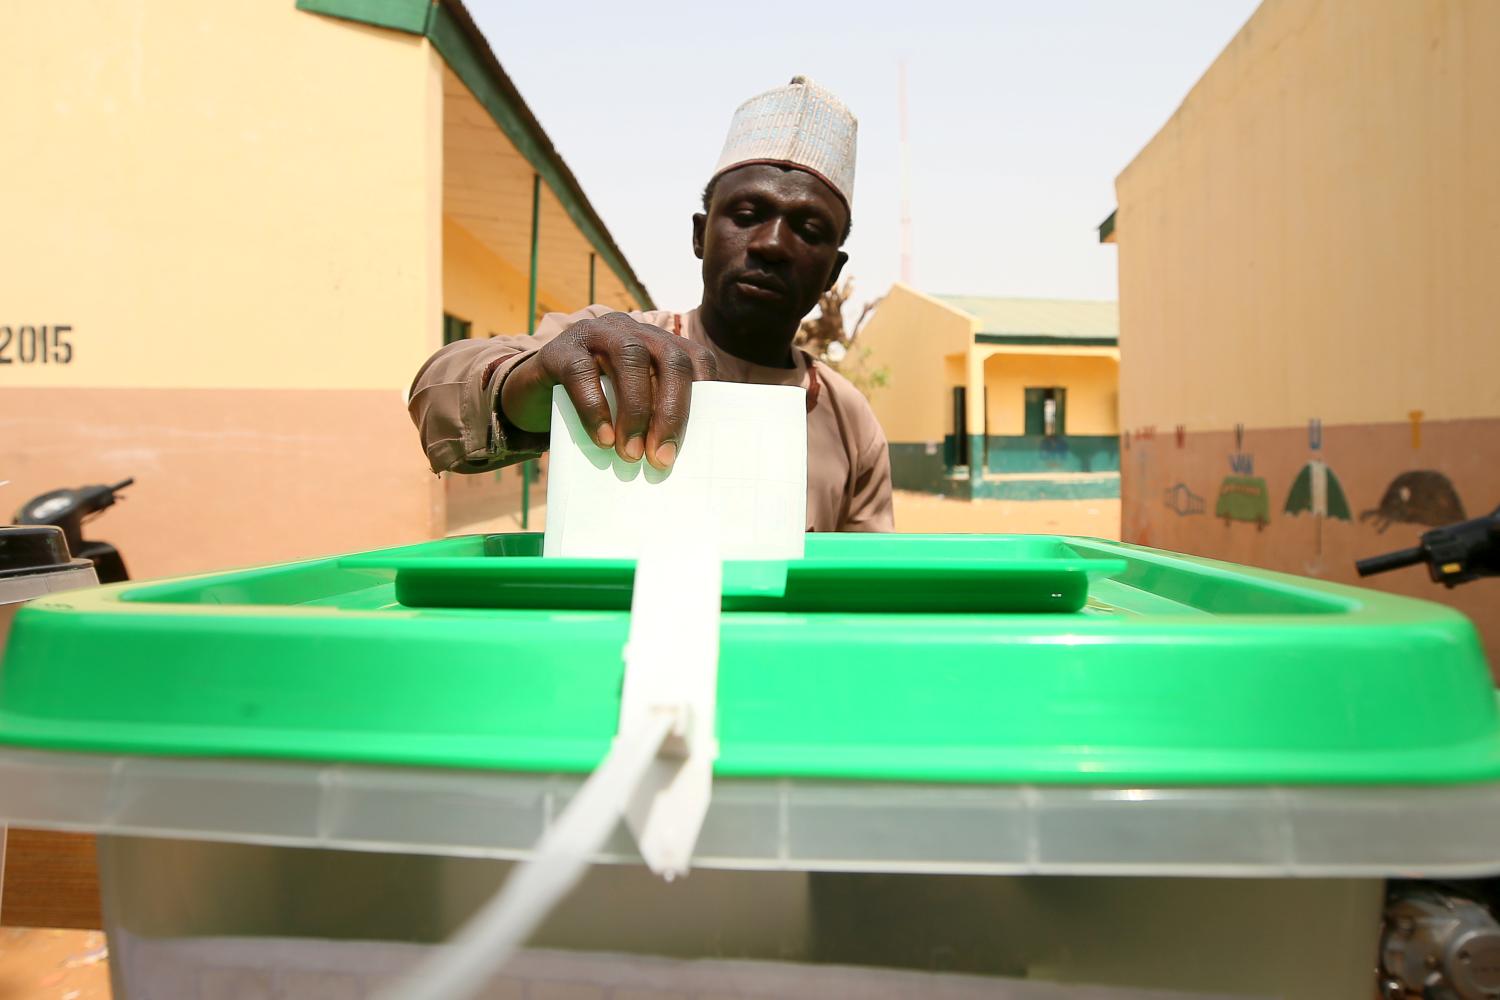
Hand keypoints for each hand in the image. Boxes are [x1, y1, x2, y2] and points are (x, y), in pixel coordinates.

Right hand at [499, 313, 718, 469]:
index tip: (701, 437)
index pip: (695, 358)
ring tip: (631, 453)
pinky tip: (601, 439)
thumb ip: (652, 420)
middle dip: (671, 410)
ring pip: (630, 359)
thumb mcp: (627, 410)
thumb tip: (673, 459)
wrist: (530, 397)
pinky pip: (582, 373)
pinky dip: (595, 409)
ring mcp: (596, 334)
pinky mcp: (560, 349)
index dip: (704, 394)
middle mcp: (631, 331)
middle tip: (662, 457)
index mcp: (657, 343)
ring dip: (635, 411)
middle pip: (669, 358)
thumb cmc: (592, 408)